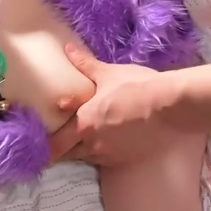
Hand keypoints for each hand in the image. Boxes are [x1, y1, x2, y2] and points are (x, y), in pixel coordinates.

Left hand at [50, 44, 183, 164]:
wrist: (171, 106)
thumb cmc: (137, 87)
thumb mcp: (109, 74)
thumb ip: (85, 65)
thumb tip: (68, 50)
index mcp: (83, 123)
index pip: (55, 143)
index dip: (45, 145)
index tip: (39, 143)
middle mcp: (92, 144)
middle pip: (66, 155)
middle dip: (58, 151)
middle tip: (52, 147)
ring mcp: (110, 155)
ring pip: (85, 158)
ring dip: (79, 152)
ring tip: (78, 143)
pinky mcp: (126, 160)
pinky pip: (105, 161)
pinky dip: (99, 154)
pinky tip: (103, 144)